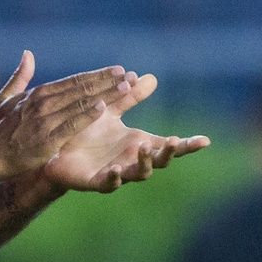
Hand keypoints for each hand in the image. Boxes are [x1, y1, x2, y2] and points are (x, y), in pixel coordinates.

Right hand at [0, 51, 133, 183]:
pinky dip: (86, 115)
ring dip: (105, 94)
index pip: (74, 81)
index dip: (97, 75)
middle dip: (107, 81)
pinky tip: (103, 109)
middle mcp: (43, 102)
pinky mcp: (46, 139)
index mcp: (38, 93)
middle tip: (128, 75)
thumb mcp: (5, 99)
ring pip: (80, 103)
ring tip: (126, 88)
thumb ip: (20, 76)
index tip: (117, 70)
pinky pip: (71, 125)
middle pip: (81, 89)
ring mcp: (45, 120)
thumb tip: (27, 54)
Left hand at [43, 72, 209, 192]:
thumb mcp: (109, 109)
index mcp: (137, 142)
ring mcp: (116, 172)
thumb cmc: (85, 131)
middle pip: (159, 161)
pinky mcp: (95, 181)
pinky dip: (114, 178)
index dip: (187, 145)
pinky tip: (115, 169)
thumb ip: (129, 96)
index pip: (168, 145)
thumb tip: (150, 77)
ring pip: (138, 174)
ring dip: (144, 163)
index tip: (206, 140)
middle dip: (168, 153)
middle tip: (173, 142)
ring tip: (144, 148)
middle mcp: (131, 159)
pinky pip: (108, 183)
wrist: (55, 149)